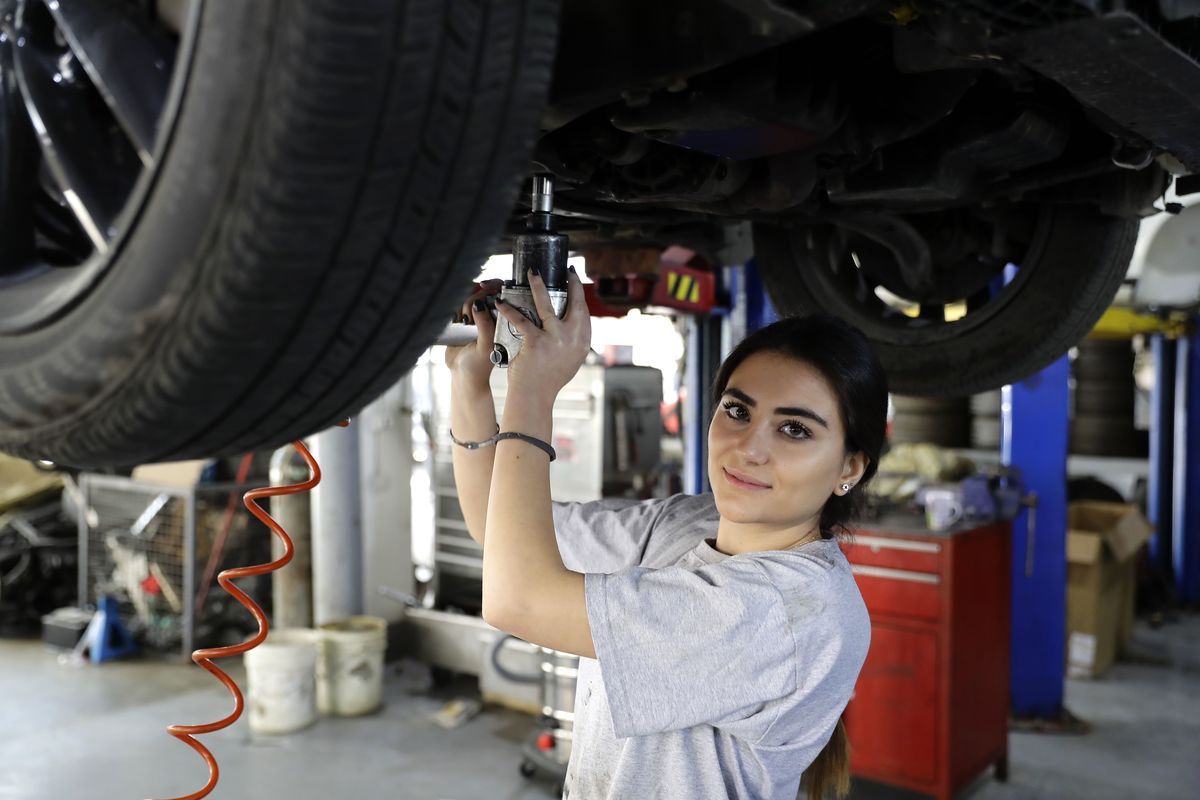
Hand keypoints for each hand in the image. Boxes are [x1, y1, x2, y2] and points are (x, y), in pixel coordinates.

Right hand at [445, 279, 501, 388]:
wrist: (462, 377)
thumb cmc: (479, 366)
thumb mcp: (485, 346)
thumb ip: (485, 325)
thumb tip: (479, 304)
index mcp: (502, 320)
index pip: (500, 293)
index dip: (492, 286)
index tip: (482, 287)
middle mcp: (490, 316)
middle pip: (481, 292)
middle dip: (474, 299)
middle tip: (470, 316)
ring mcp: (475, 317)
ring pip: (467, 296)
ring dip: (463, 305)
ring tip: (464, 322)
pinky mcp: (461, 320)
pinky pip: (456, 304)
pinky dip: (455, 308)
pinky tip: (457, 321)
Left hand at [493, 268, 590, 403]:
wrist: (534, 397)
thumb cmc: (547, 381)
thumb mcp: (568, 361)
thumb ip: (571, 344)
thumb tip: (570, 327)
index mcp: (582, 344)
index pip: (585, 314)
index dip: (580, 296)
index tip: (575, 283)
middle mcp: (573, 340)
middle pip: (575, 304)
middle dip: (572, 284)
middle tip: (567, 272)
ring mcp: (556, 340)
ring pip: (547, 305)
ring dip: (539, 285)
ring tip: (532, 273)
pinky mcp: (536, 342)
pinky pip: (522, 319)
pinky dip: (508, 309)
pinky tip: (501, 302)